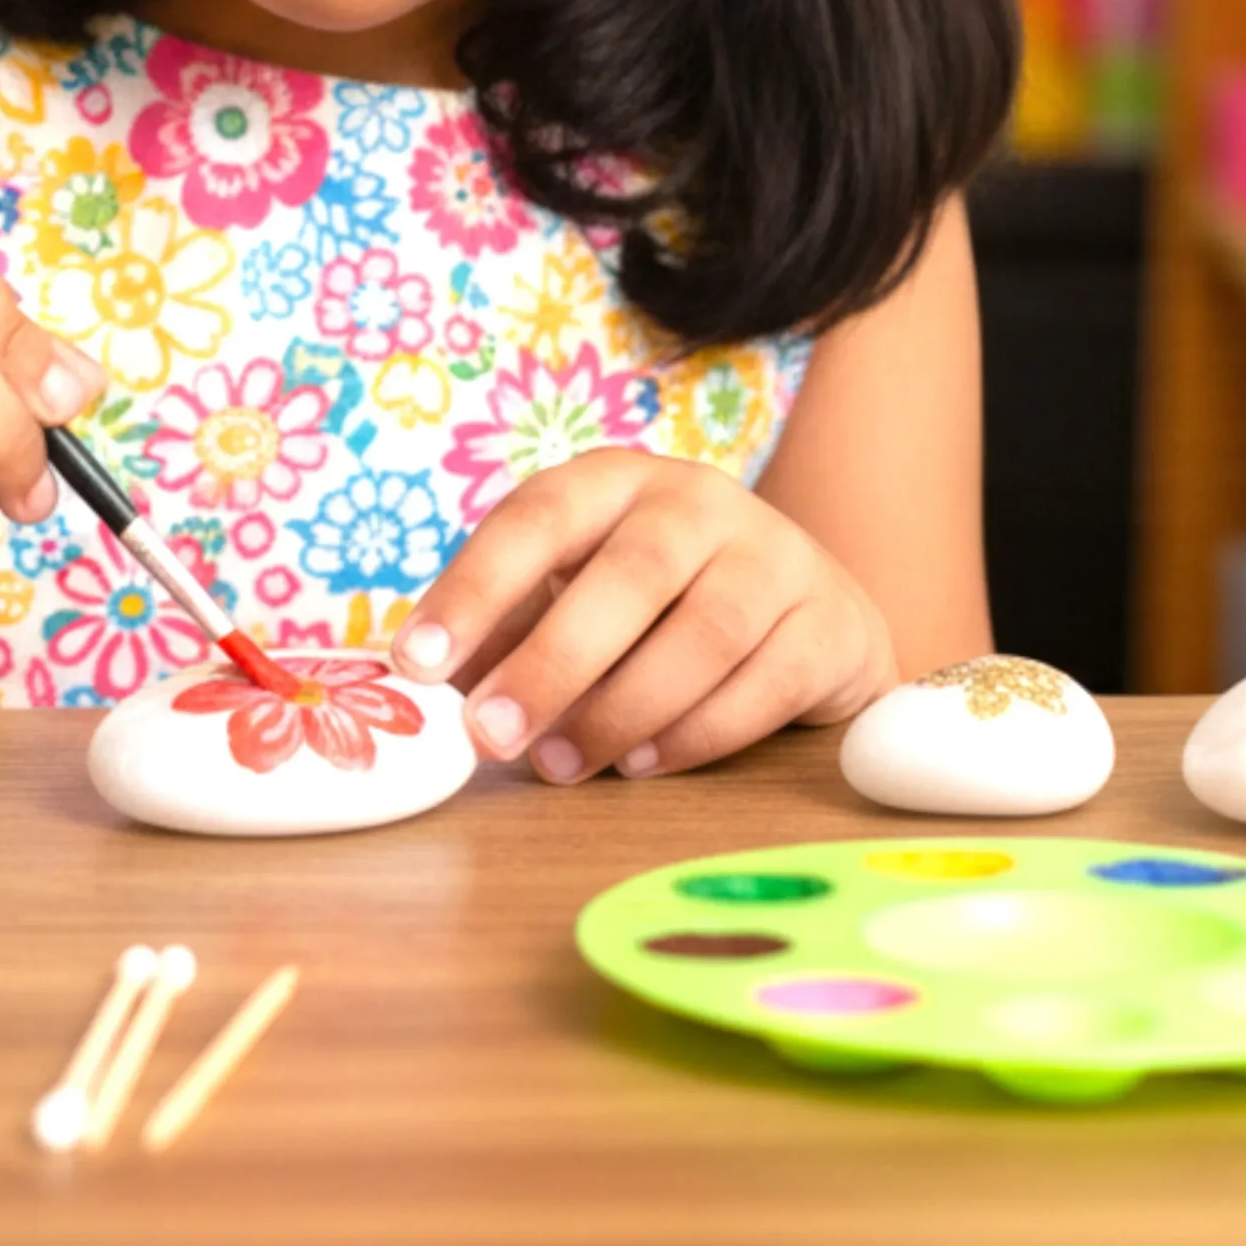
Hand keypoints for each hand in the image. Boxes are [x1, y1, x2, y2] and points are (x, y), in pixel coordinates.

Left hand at [390, 449, 895, 781]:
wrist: (808, 610)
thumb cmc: (657, 606)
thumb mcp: (573, 593)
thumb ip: (504, 630)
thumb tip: (416, 687)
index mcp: (614, 481)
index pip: (536, 518)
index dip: (474, 588)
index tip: (416, 661)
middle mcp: (697, 501)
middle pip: (628, 575)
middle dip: (551, 661)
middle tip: (490, 735)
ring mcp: (775, 556)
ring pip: (702, 633)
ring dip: (621, 709)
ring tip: (558, 765)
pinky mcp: (828, 624)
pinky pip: (763, 684)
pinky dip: (695, 733)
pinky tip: (641, 765)